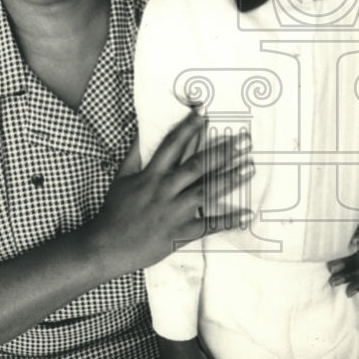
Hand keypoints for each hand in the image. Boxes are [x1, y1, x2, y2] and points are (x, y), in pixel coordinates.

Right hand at [88, 111, 253, 278]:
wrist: (108, 246)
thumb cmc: (115, 210)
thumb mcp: (122, 178)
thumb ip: (134, 153)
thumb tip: (141, 129)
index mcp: (151, 175)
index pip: (173, 144)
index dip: (189, 127)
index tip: (205, 112)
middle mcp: (166, 190)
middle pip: (198, 166)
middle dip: (223, 151)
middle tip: (244, 140)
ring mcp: (175, 212)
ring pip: (207, 191)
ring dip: (231, 179)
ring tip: (250, 168)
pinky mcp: (180, 233)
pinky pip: (208, 225)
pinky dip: (228, 221)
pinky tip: (246, 214)